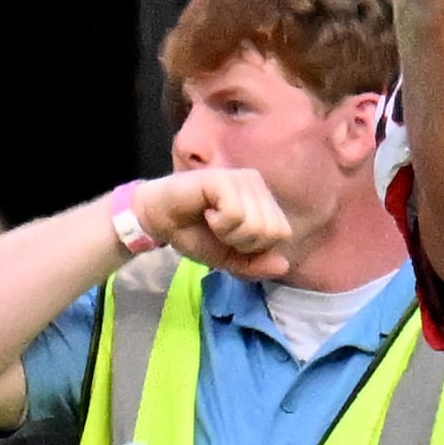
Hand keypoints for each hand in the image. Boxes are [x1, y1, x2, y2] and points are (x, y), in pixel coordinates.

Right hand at [137, 168, 294, 278]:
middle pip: (272, 231)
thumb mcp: (229, 259)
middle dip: (242, 242)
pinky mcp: (223, 178)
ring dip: (228, 233)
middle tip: (218, 229)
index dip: (254, 247)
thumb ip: (256, 264)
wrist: (159, 221)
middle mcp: (256, 183)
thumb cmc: (195, 234)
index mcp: (263, 199)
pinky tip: (205, 211)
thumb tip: (283, 266)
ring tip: (211, 219)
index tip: (229, 237)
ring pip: (255, 224)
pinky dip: (218, 224)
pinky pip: (236, 215)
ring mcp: (241, 178)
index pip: (281, 233)